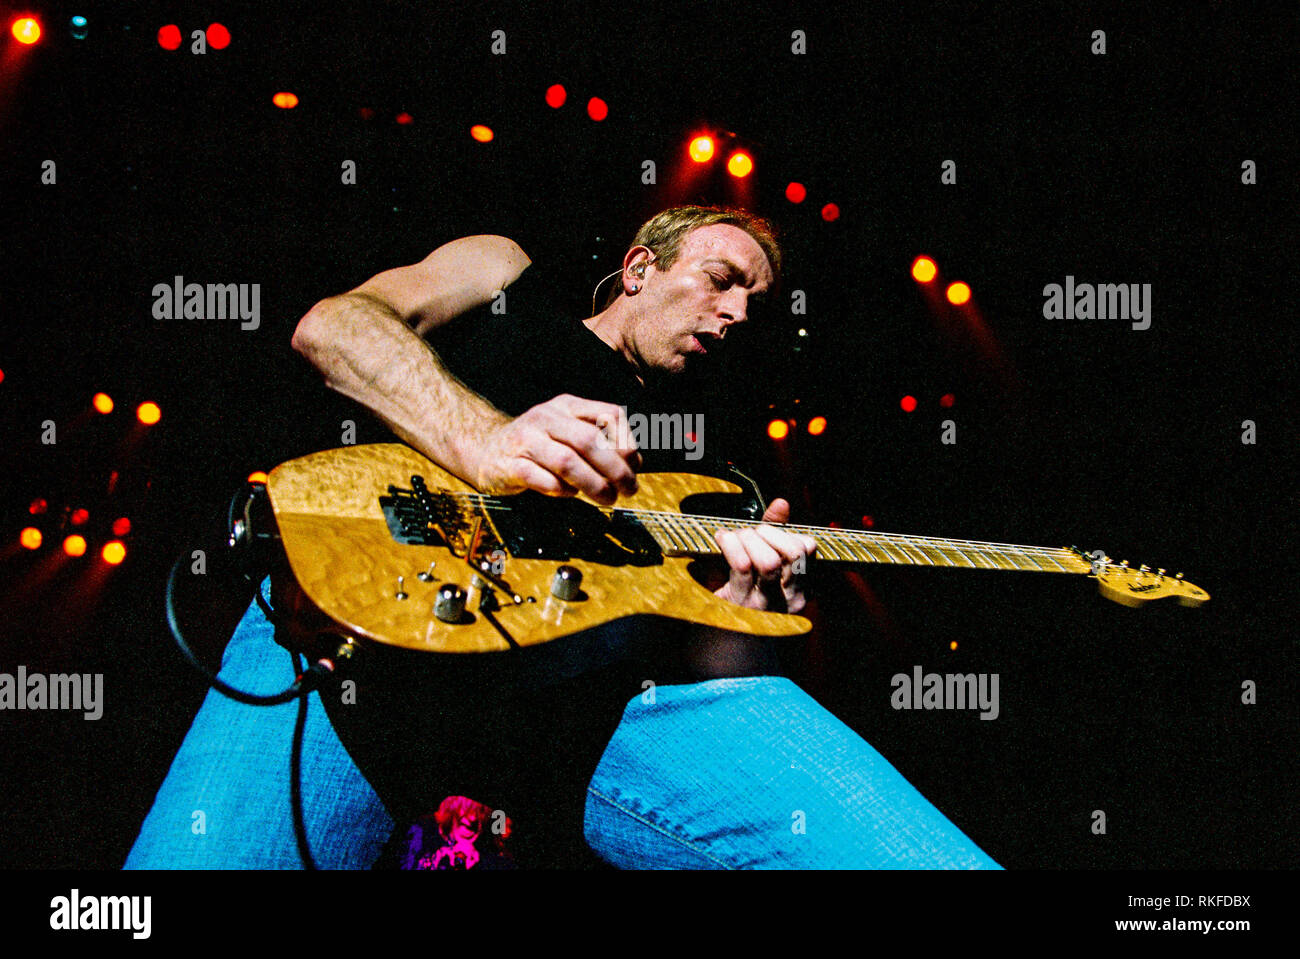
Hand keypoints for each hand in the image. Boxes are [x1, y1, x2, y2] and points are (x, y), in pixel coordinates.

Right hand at [473, 394, 641, 504]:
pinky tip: (571, 494)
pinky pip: (542, 480)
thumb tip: (635, 463)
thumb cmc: (539, 445)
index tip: (636, 464)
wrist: (487, 450)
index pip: (608, 414)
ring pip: (567, 461)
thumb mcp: (568, 431)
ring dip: (594, 484)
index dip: (628, 440)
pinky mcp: (510, 466)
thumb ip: (600, 440)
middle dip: (616, 468)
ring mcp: (525, 440)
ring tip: (608, 499)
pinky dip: (562, 491)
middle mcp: (545, 418)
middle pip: (589, 440)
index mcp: (566, 406)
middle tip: (629, 489)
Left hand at [712, 499, 816, 611]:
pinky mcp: (744, 605)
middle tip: (748, 534)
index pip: (807, 547)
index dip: (784, 532)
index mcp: (801, 586)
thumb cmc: (743, 593)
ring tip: (735, 539)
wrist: (722, 634)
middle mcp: (791, 597)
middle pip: (794, 552)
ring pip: (770, 560)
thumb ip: (774, 531)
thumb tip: (782, 503)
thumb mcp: (762, 561)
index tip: (763, 531)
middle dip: (767, 532)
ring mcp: (768, 603)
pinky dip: (730, 544)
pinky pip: (742, 565)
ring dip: (749, 539)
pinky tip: (722, 540)